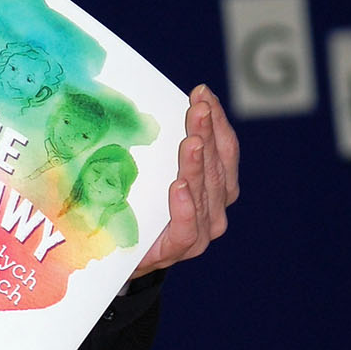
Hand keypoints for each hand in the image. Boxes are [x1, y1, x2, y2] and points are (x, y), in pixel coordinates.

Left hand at [134, 84, 239, 277]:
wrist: (127, 255)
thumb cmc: (143, 206)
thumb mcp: (155, 171)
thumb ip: (163, 147)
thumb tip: (148, 103)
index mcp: (218, 184)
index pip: (223, 148)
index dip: (216, 121)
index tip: (202, 94)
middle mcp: (216, 206)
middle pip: (216, 166)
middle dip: (207, 133)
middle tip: (198, 108)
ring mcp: (203, 230)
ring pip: (204, 193)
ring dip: (197, 165)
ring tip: (191, 141)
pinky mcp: (181, 249)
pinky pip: (188, 228)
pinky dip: (186, 208)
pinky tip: (179, 187)